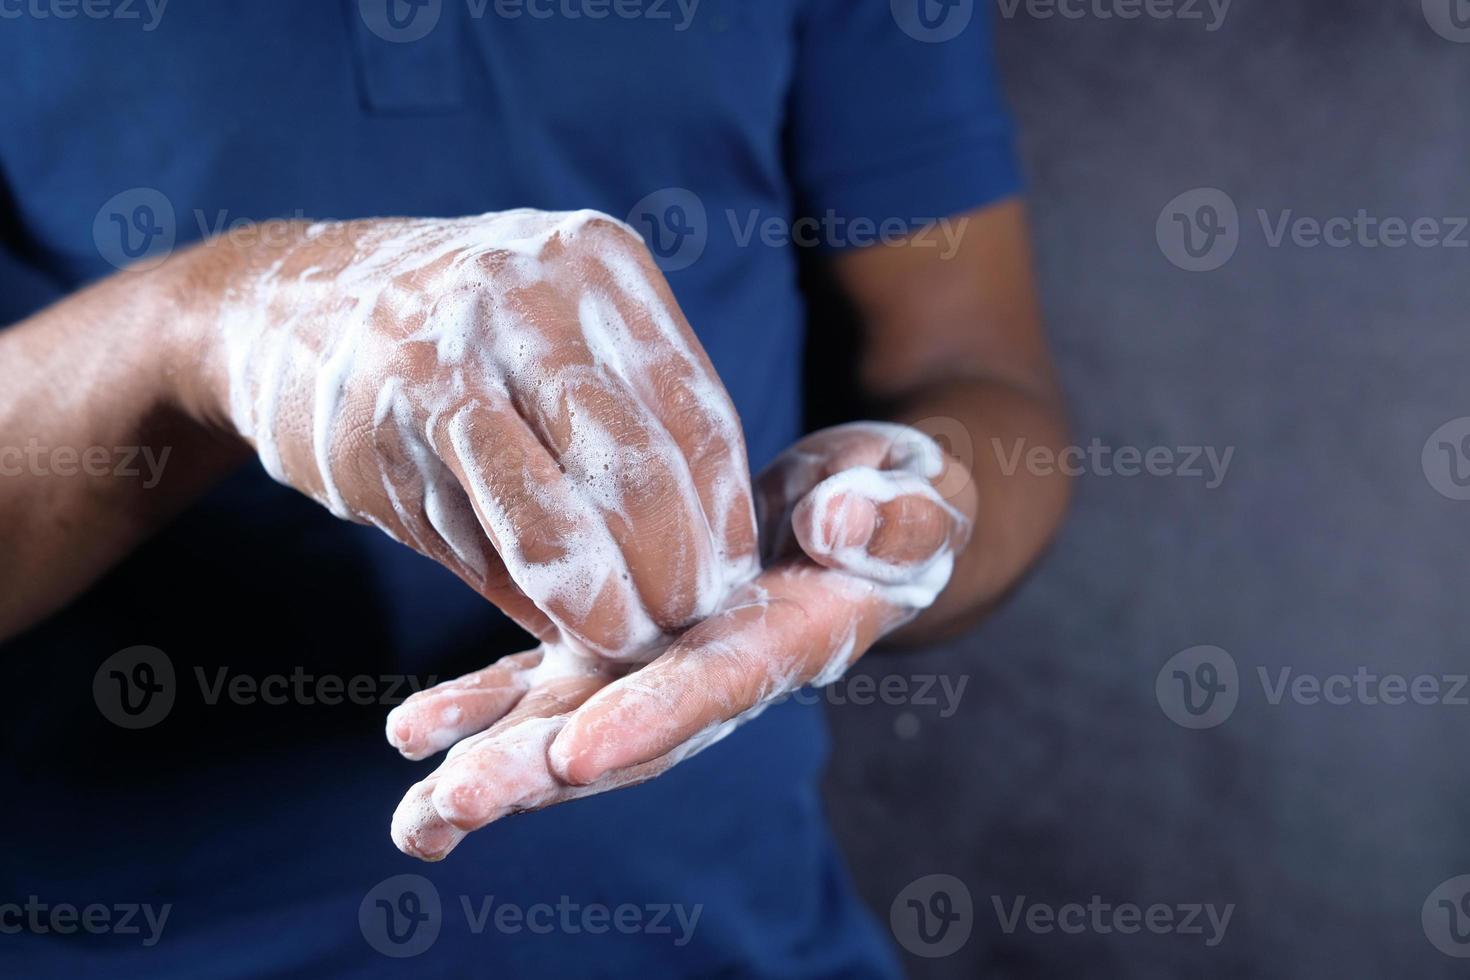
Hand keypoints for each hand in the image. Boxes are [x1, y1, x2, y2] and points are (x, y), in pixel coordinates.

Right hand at [182, 210, 757, 661]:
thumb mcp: (550, 337)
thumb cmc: (450, 336)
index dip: (725, 523)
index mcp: (601, 263)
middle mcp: (536, 291)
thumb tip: (690, 567)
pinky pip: (481, 533)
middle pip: (644, 470)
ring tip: (624, 646)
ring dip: (602, 606)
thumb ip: (618, 431)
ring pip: (564, 514)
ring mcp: (455, 348)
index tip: (730, 589)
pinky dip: (523, 592)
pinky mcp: (390, 417)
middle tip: (682, 633)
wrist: (280, 303)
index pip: (701, 418)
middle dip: (676, 576)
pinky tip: (547, 620)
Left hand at [386, 422, 972, 859]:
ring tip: (417, 813)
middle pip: (622, 733)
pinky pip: (547, 678)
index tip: (571, 755)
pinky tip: (412, 733)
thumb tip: (842, 532)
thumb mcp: (923, 499)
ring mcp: (661, 660)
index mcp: (790, 640)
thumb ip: (900, 519)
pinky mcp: (624, 637)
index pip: (715, 688)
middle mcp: (715, 672)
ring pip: (569, 722)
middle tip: (450, 807)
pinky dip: (481, 706)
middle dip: (537, 774)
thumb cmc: (900, 502)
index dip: (649, 721)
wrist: (862, 515)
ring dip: (492, 765)